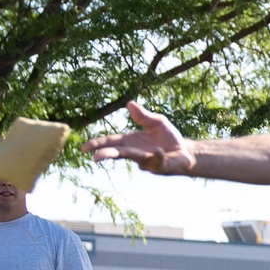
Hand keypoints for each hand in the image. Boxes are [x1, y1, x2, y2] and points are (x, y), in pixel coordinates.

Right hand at [82, 101, 196, 174]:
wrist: (186, 150)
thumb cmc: (169, 137)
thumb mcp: (157, 122)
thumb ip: (143, 116)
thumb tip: (129, 103)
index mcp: (131, 141)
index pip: (111, 142)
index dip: (98, 144)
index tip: (83, 148)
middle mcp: (136, 152)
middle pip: (118, 153)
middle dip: (107, 155)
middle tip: (95, 157)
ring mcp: (147, 161)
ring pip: (134, 158)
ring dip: (127, 156)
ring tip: (116, 156)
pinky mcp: (160, 166)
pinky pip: (156, 161)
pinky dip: (157, 156)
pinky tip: (158, 151)